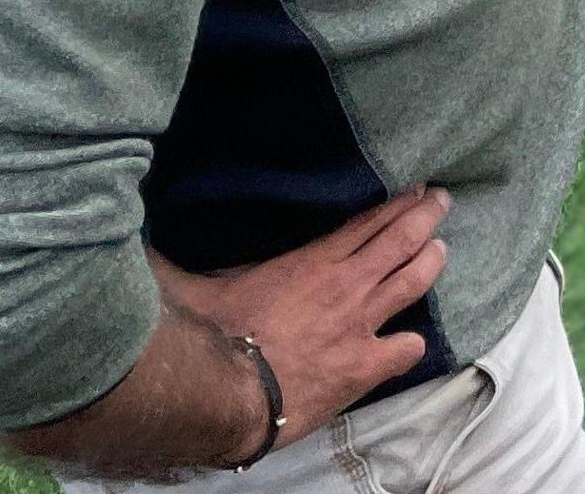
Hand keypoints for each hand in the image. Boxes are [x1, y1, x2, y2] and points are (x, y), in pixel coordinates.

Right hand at [151, 186, 450, 453]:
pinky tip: (411, 342)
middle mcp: (346, 285)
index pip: (367, 222)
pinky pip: (406, 348)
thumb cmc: (210, 335)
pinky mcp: (365, 366)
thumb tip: (142, 239)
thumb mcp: (193, 283)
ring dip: (431, 262)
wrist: (225, 394)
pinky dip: (412, 342)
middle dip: (426, 217)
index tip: (417, 189)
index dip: (396, 203)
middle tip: (442, 203)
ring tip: (440, 250)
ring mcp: (361, 325)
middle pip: (401, 240)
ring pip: (414, 281)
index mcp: (312, 261)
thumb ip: (175, 257)